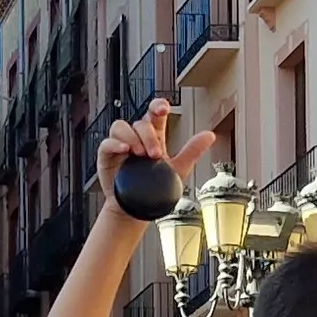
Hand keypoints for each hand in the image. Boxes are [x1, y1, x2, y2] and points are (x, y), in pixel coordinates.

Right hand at [93, 97, 218, 202]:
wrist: (137, 210)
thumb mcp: (178, 169)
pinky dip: (115, 144)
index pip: (153, 114)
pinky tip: (124, 150)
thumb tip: (210, 135)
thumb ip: (192, 151)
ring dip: (132, 137)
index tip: (164, 109)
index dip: (157, 106)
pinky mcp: (106, 157)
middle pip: (140, 123)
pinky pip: (106, 143)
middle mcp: (135, 138)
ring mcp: (120, 146)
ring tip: (140, 153)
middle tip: (155, 154)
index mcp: (153, 137)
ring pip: (120, 126)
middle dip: (149, 135)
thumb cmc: (155, 189)